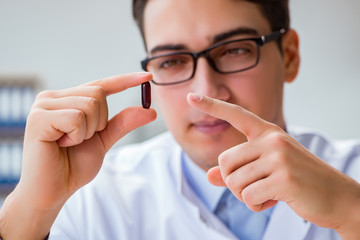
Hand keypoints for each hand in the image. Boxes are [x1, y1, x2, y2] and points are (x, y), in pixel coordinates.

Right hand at [0, 73, 155, 239]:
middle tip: (80, 139)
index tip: (148, 75)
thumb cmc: (73, 165)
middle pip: (98, 94)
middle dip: (99, 122)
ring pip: (89, 106)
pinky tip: (60, 145)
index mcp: (67, 100)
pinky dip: (77, 136)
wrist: (52, 191)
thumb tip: (150, 111)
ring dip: (88, 131)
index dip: (125, 80)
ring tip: (69, 143)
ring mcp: (43, 106)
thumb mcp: (103, 140)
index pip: (100, 85)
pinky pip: (76, 118)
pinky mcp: (37, 118)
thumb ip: (122, 123)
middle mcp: (53, 97)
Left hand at [187, 93, 359, 237]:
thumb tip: (209, 175)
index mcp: (267, 133)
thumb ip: (236, 170)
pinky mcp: (284, 178)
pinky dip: (256, 205)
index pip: (236, 114)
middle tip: (253, 186)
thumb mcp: (266, 169)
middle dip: (232, 181)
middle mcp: (272, 140)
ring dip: (245, 195)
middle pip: (224, 161)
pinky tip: (275, 200)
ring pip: (234, 182)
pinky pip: (248, 197)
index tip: (191, 97)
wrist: (336, 196)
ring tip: (268, 192)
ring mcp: (279, 157)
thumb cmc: (298, 179)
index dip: (212, 105)